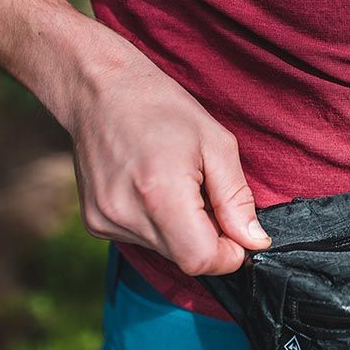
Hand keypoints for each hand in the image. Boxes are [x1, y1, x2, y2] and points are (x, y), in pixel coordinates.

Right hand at [58, 26, 270, 275]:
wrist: (99, 89)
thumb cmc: (163, 108)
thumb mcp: (216, 144)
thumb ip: (237, 199)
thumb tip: (255, 243)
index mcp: (160, 193)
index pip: (201, 260)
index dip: (228, 254)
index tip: (238, 232)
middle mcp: (126, 214)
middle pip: (185, 259)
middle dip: (209, 239)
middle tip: (207, 197)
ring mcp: (105, 221)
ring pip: (165, 252)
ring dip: (184, 232)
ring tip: (177, 186)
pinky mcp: (94, 223)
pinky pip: (143, 241)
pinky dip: (159, 225)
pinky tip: (153, 190)